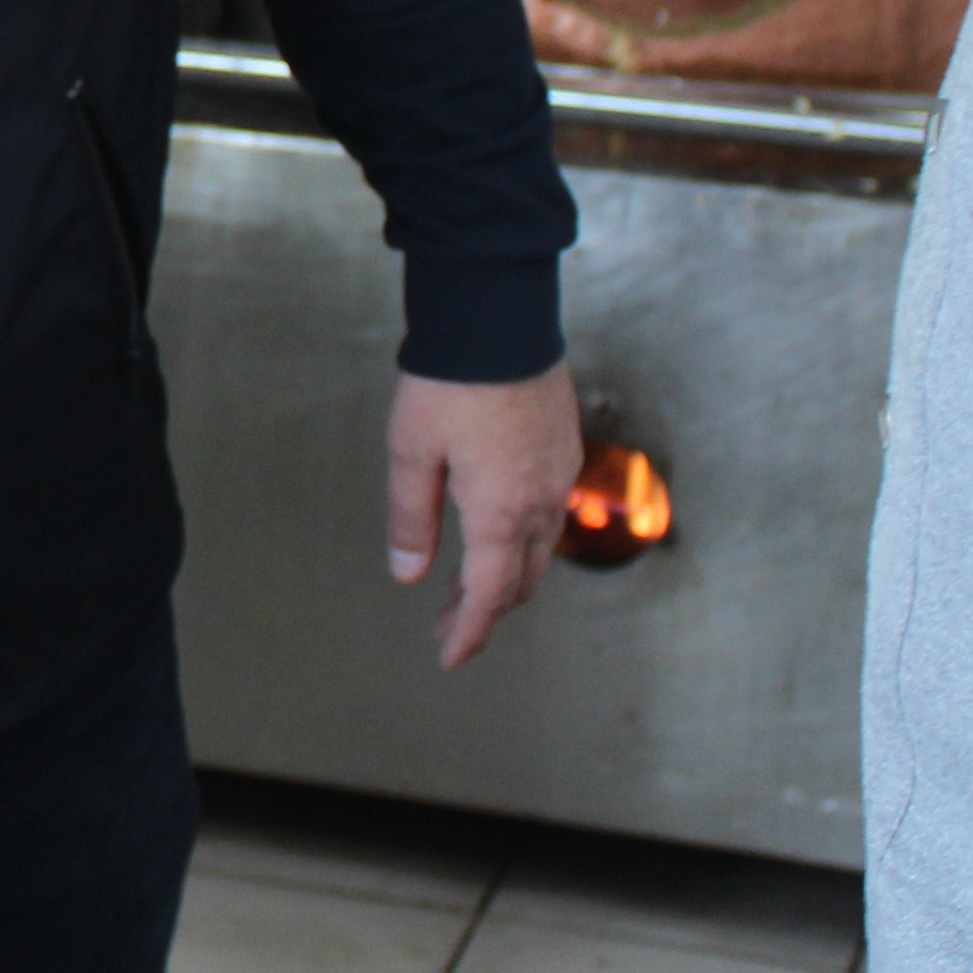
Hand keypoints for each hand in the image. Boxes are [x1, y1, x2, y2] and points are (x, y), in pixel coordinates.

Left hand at [382, 366, 583, 665]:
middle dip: (486, 611)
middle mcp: (540, 501)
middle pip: (522, 581)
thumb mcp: (412, 453)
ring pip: (540, 550)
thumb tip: (409, 575)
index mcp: (501, 511)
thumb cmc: (451, 380)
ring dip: (507, 576)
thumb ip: (411, 519)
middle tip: (449, 625)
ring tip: (468, 585)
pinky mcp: (563, 448)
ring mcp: (558, 474)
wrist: (500, 316)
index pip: (492, 594)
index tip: (450, 656)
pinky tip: (497, 531)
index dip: (470, 631)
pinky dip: (523, 541)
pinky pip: (549, 514)